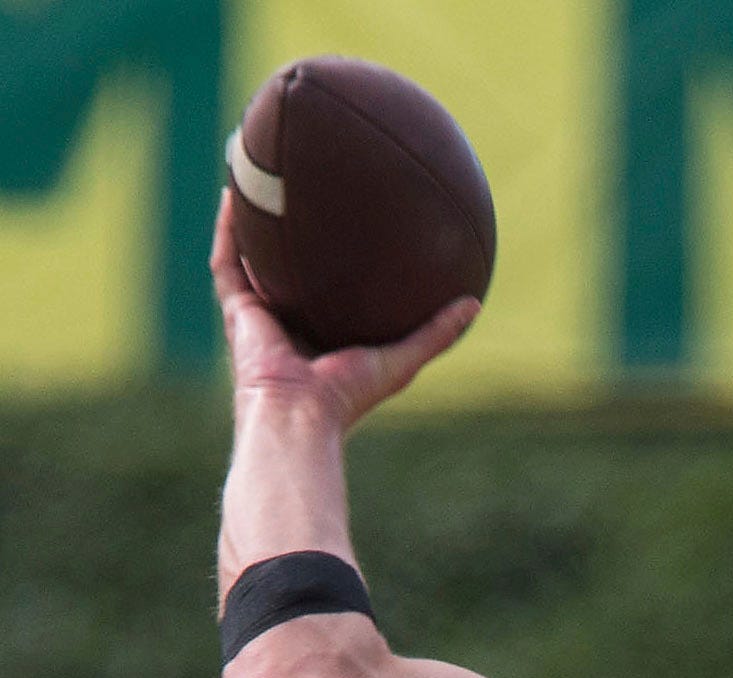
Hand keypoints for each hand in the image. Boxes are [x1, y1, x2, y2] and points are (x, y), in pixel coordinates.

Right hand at [212, 193, 478, 433]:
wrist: (300, 413)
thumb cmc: (349, 395)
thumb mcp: (402, 360)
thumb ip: (435, 333)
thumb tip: (474, 304)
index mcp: (325, 335)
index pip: (332, 292)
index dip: (339, 262)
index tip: (354, 228)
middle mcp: (290, 321)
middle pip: (290, 269)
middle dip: (295, 234)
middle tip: (305, 192)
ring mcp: (259, 315)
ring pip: (252, 259)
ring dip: (252, 222)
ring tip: (257, 179)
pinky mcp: (236, 310)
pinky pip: (228, 261)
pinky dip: (227, 229)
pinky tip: (233, 194)